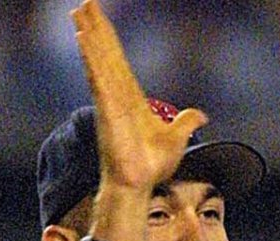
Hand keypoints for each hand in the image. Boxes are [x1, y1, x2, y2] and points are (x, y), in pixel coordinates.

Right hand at [70, 0, 206, 188]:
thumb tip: (201, 115)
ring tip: (79, 10)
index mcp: (131, 98)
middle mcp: (116, 95)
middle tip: (85, 2)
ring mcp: (109, 100)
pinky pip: (97, 77)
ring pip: (98, 59)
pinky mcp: (106, 108)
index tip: (99, 18)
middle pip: (105, 53)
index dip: (108, 38)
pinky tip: (83, 37)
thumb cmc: (151, 165)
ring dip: (89, 34)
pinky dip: (90, 57)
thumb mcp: (177, 138)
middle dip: (96, 26)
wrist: (139, 184)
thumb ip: (186, 122)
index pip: (118, 61)